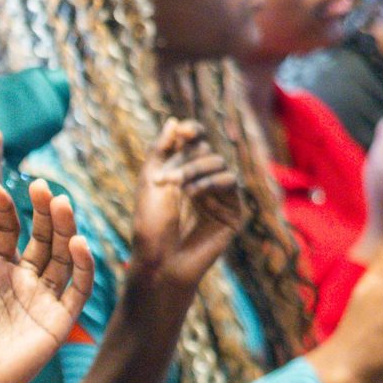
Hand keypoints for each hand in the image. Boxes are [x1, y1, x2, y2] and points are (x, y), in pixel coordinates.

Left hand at [0, 178, 94, 382]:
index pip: (7, 228)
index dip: (4, 207)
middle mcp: (21, 278)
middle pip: (40, 236)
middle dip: (42, 210)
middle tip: (42, 186)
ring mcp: (42, 297)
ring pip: (62, 255)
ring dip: (64, 229)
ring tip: (61, 204)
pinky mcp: (59, 318)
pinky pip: (78, 288)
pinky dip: (83, 266)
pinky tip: (78, 242)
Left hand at [127, 119, 246, 293]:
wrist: (158, 261)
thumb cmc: (150, 225)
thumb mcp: (150, 180)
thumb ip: (162, 149)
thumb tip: (175, 121)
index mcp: (184, 174)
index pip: (196, 142)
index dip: (192, 132)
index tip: (184, 131)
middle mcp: (204, 183)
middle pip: (205, 150)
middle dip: (186, 160)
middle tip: (166, 180)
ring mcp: (220, 198)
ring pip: (219, 163)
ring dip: (197, 170)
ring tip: (178, 188)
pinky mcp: (233, 213)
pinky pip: (231, 182)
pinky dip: (211, 182)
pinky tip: (193, 195)